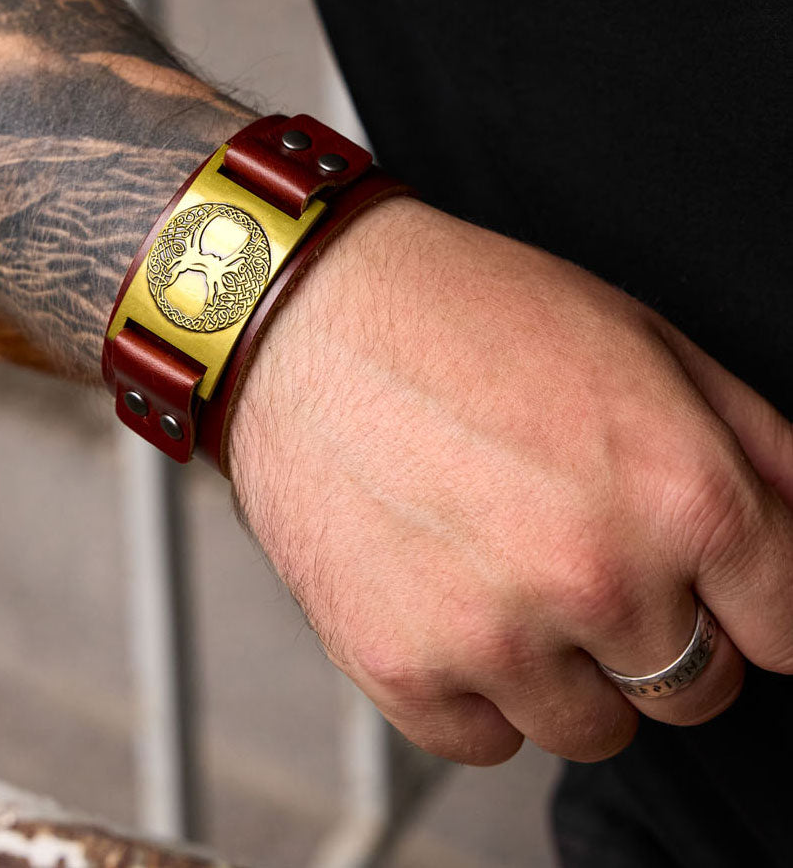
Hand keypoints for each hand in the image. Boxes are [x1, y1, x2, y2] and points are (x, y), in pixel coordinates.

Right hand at [229, 197, 792, 763]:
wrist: (307, 318)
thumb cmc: (464, 314)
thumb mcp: (640, 339)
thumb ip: (758, 449)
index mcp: (681, 493)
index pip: (786, 630)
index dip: (747, 599)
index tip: (707, 583)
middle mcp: (596, 579)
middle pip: (693, 690)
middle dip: (657, 631)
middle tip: (583, 551)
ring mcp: (492, 633)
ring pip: (591, 728)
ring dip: (564, 666)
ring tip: (504, 569)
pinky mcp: (398, 665)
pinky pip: (485, 739)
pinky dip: (477, 687)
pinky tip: (447, 599)